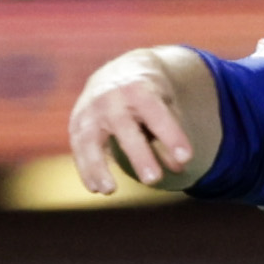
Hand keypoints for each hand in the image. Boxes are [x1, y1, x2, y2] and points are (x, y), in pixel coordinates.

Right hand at [69, 51, 190, 196]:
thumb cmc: (147, 95)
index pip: (157, 114)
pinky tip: (96, 189)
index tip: (186, 159)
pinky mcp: (77, 124)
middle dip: (139, 155)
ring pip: (90, 140)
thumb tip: (178, 168)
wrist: (117, 72)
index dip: (171, 136)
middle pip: (124, 128)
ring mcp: (90, 111)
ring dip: (97, 166)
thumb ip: (170, 135)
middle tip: (153, 180)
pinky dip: (85, 170)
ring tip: (109, 190)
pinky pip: (78, 149)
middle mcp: (112, 98)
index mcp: (139, 89)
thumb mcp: (164, 105)